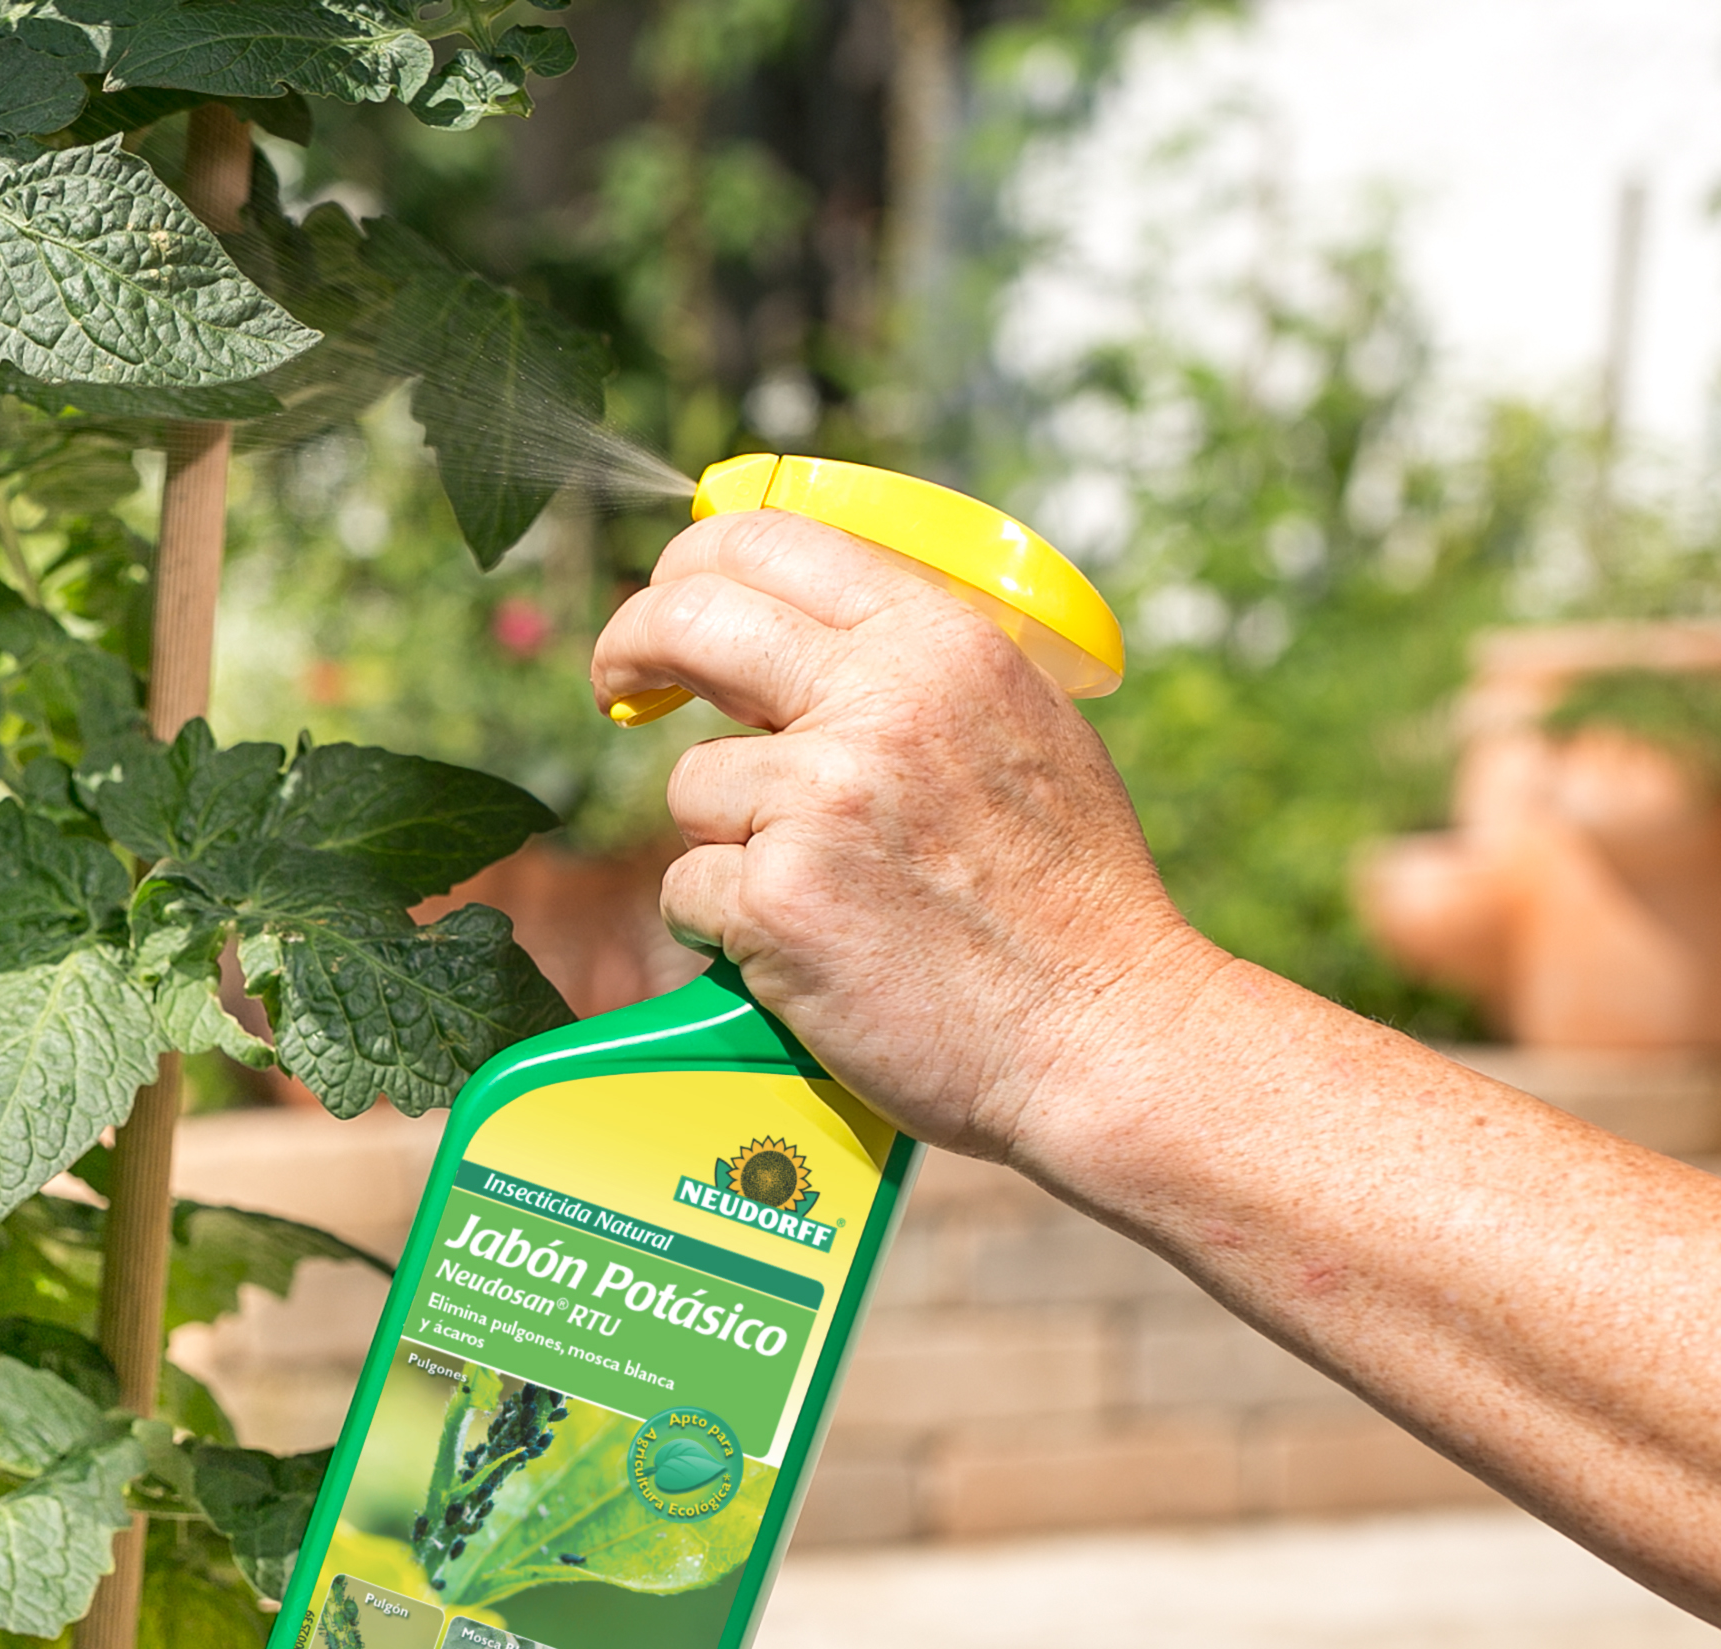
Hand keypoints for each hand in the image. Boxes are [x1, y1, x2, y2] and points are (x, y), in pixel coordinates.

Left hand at [587, 509, 1227, 1161]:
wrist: (1101, 1036)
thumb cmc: (1069, 901)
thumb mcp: (1026, 727)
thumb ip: (921, 669)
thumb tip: (811, 629)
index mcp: (940, 643)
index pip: (771, 540)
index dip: (691, 566)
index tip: (670, 608)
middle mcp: (877, 701)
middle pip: (688, 617)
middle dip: (629, 646)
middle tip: (619, 686)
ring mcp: (820, 799)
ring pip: (691, 783)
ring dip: (726, 839)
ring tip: (823, 891)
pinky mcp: (777, 898)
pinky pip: (690, 887)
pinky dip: (725, 926)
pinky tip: (804, 950)